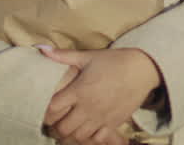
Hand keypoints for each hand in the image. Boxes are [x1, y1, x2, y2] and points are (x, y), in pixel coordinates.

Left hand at [40, 46, 162, 144]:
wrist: (142, 69)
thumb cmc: (114, 61)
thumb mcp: (88, 56)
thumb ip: (63, 56)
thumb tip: (41, 48)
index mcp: (79, 90)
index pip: (53, 108)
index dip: (45, 112)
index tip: (46, 110)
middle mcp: (88, 107)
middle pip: (63, 128)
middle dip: (55, 127)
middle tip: (55, 122)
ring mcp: (101, 117)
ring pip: (78, 136)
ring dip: (70, 134)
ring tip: (68, 128)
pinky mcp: (113, 123)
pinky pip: (96, 139)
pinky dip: (89, 137)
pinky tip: (87, 130)